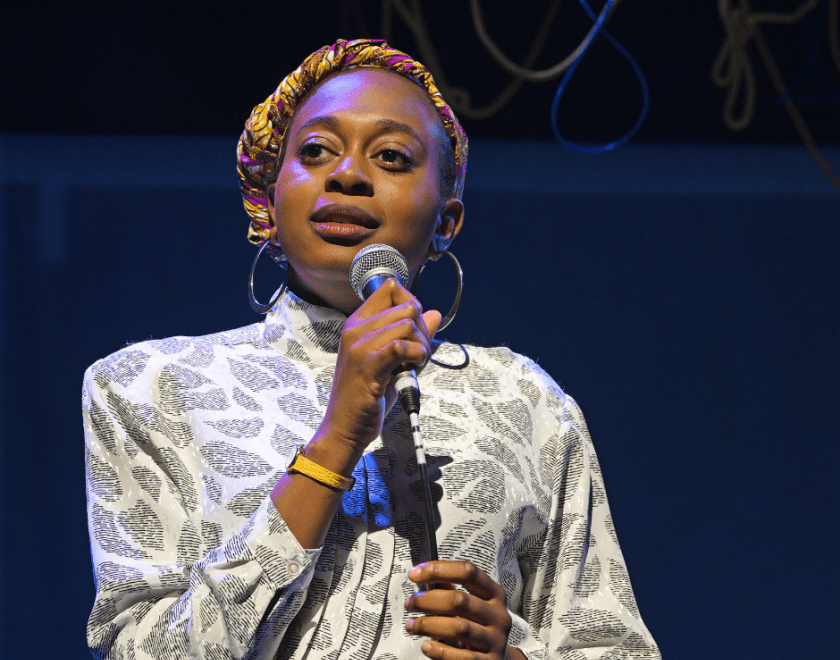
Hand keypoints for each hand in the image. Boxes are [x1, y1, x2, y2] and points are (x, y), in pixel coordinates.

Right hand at [318, 278, 440, 451]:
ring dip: (421, 345)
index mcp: (358, 323)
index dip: (411, 304)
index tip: (413, 328)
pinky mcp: (368, 366)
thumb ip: (412, 335)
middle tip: (417, 352)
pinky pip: (402, 346)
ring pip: (408, 325)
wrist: (345, 427)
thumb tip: (434, 314)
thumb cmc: (365, 396)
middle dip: (421, 329)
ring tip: (413, 363)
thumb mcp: (392, 359)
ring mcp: (360, 347)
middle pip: (406, 306)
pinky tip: (412, 369)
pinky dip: (416, 356)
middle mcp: (356, 330)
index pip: (390, 288)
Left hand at [404, 561, 516, 659]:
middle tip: (410, 604)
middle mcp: (498, 615)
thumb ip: (450, 591)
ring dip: (429, 625)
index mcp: (494, 594)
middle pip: (460, 600)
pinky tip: (427, 646)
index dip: (439, 569)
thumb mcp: (471, 606)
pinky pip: (461, 657)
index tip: (415, 573)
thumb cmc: (479, 628)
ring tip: (412, 626)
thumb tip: (426, 576)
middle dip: (428, 600)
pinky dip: (440, 651)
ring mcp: (496, 640)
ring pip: (459, 628)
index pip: (468, 572)